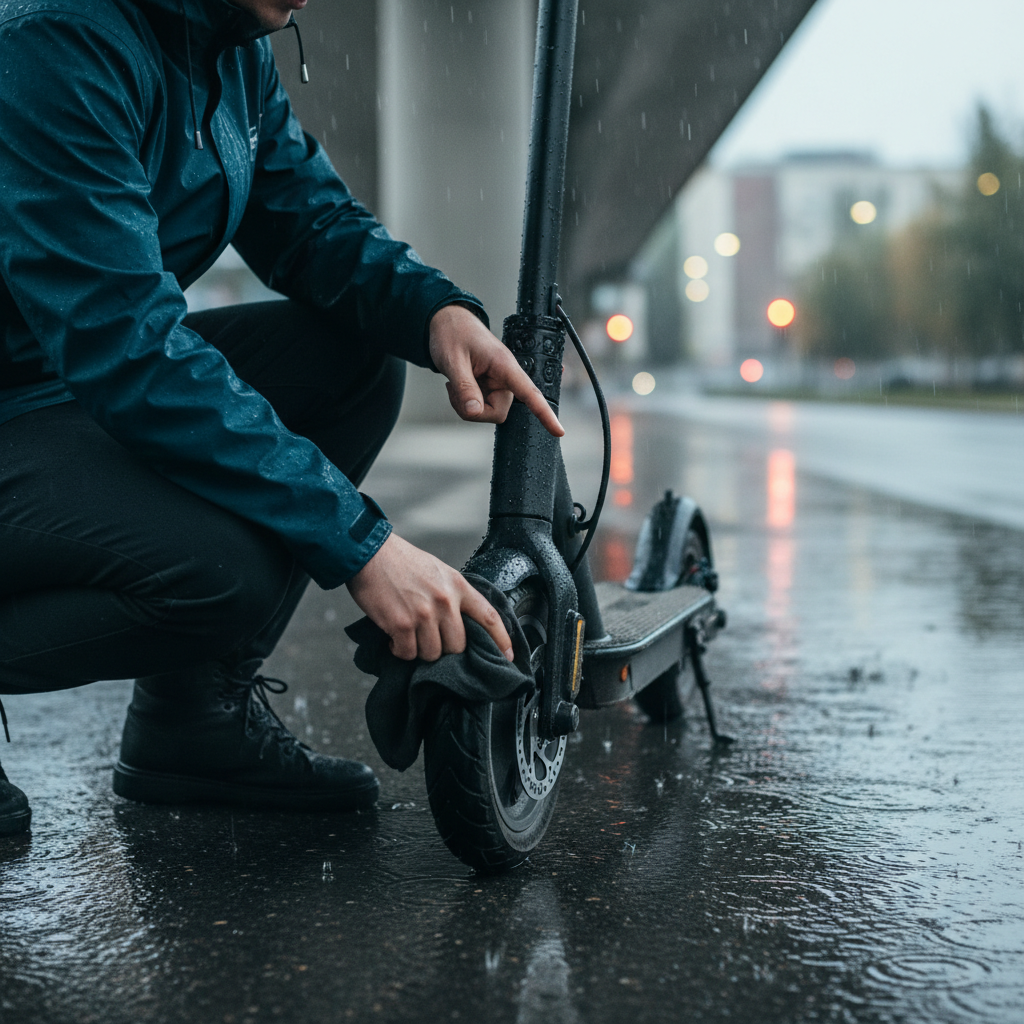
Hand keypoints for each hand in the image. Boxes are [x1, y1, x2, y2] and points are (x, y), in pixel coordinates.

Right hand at [347, 533, 512, 662]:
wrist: (370, 554)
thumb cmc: (401, 562)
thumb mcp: (438, 571)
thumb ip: (452, 595)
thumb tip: (458, 624)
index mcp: (457, 586)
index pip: (489, 616)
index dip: (501, 639)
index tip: (508, 655)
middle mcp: (445, 601)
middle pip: (457, 645)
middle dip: (444, 650)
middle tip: (429, 640)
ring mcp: (424, 614)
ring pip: (432, 653)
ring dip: (419, 651)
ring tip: (409, 637)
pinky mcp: (401, 625)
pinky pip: (408, 653)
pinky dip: (400, 651)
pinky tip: (394, 638)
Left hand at [428, 304, 563, 436]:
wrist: (447, 323)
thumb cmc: (452, 334)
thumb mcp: (453, 361)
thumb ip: (465, 388)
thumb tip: (474, 412)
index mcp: (504, 365)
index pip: (530, 393)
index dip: (545, 413)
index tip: (559, 432)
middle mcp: (505, 377)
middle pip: (498, 412)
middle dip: (474, 410)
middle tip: (454, 390)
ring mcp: (497, 384)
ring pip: (487, 412)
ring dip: (467, 406)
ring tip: (454, 384)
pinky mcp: (489, 388)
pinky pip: (480, 408)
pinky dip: (465, 403)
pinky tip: (457, 386)